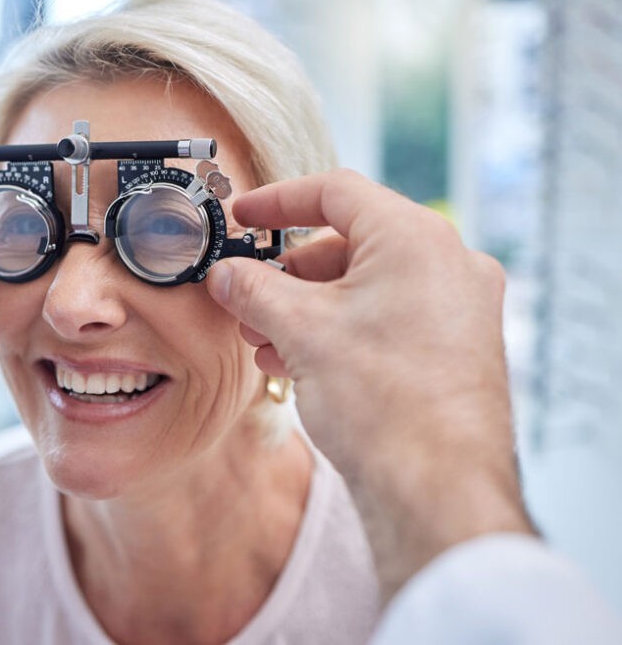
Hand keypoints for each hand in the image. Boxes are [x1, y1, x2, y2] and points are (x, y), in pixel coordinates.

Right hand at [206, 169, 534, 600]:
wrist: (438, 489)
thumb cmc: (382, 402)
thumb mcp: (299, 331)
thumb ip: (252, 289)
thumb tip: (224, 274)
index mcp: (416, 238)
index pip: (336, 192)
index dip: (277, 201)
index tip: (242, 216)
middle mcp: (448, 263)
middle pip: (349, 243)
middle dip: (288, 271)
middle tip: (245, 294)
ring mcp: (458, 307)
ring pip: (366, 285)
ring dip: (307, 306)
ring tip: (262, 338)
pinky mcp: (454, 347)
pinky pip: (387, 318)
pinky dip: (339, 328)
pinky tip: (297, 362)